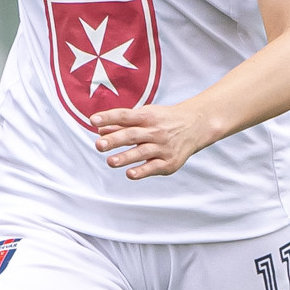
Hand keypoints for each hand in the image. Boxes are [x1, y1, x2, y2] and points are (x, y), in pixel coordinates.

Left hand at [90, 101, 214, 179]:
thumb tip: (99, 129)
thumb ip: (121, 124)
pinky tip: (130, 174)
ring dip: (126, 157)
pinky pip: (154, 167)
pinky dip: (142, 171)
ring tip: (110, 162)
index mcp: (146, 116)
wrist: (196, 125)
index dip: (108, 117)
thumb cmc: (163, 120)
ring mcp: (163, 146)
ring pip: (142, 152)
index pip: (124, 116)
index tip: (93, 120)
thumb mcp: (145, 116)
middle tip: (99, 145)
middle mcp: (155, 130)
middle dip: (115, 140)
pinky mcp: (169, 162)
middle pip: (132, 135)